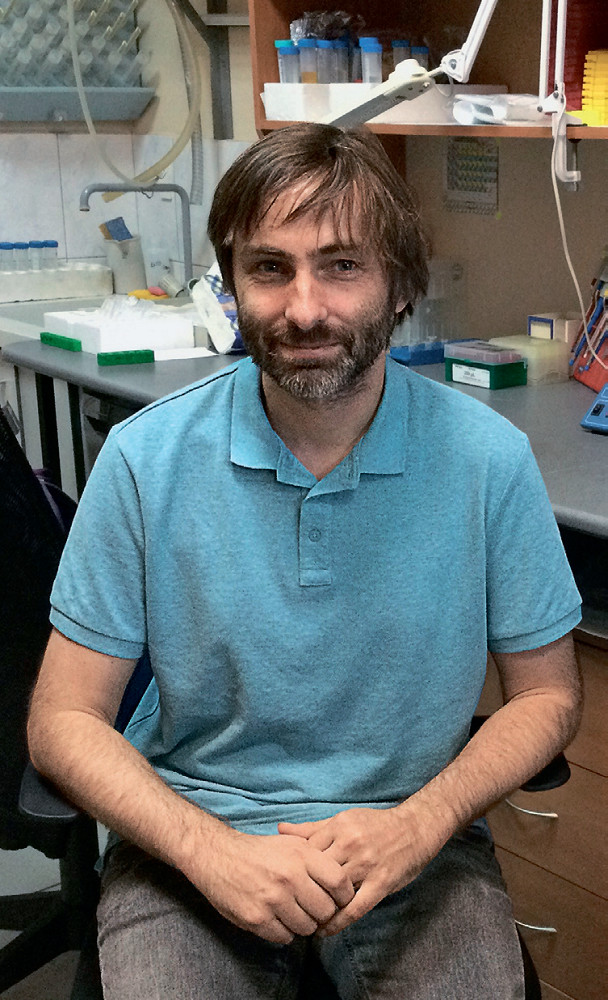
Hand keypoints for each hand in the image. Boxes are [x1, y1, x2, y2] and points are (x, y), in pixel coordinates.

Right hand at [183, 825, 354, 944]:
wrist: (218, 855)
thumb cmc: (259, 851)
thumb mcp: (291, 842)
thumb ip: (317, 858)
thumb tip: (343, 882)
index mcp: (302, 854)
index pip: (340, 882)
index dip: (344, 895)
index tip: (337, 899)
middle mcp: (290, 877)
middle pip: (326, 910)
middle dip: (322, 913)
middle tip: (312, 908)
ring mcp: (273, 899)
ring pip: (307, 927)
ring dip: (303, 924)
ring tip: (293, 912)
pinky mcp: (257, 918)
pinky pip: (285, 937)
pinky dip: (284, 931)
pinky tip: (277, 917)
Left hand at [278, 804, 443, 935]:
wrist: (415, 827)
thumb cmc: (376, 824)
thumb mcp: (343, 820)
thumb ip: (312, 828)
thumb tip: (280, 830)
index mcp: (338, 826)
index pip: (306, 851)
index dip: (293, 869)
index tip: (283, 884)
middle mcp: (350, 844)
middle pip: (317, 871)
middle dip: (303, 889)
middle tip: (288, 907)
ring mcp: (366, 864)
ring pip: (333, 891)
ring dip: (318, 908)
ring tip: (304, 921)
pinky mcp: (381, 883)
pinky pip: (355, 908)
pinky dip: (338, 922)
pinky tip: (326, 930)